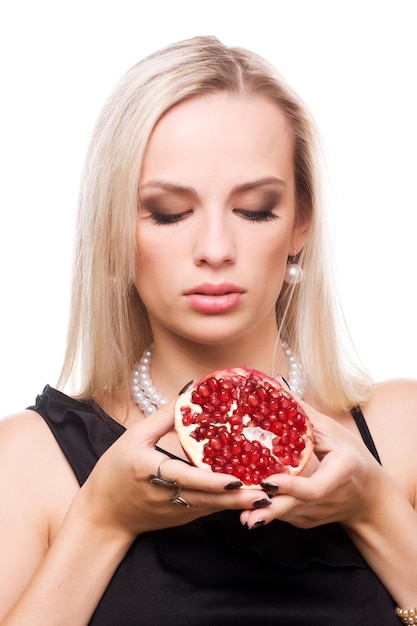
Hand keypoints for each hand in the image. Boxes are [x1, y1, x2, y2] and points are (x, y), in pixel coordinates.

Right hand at [73, 400, 266, 539]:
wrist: (103, 515)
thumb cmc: (115, 471)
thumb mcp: (133, 437)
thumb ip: (164, 417)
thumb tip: (190, 393)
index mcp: (151, 472)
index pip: (186, 478)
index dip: (212, 481)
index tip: (236, 480)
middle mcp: (167, 495)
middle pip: (208, 499)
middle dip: (239, 498)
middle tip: (268, 491)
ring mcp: (176, 511)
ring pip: (213, 508)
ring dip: (239, 504)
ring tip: (268, 495)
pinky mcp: (182, 518)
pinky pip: (208, 509)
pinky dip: (228, 503)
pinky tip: (249, 495)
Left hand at [240, 403, 386, 529]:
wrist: (369, 497)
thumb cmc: (351, 458)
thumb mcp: (333, 432)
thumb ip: (304, 415)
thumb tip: (275, 388)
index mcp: (340, 473)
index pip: (315, 487)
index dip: (291, 486)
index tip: (268, 481)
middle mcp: (327, 500)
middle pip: (294, 507)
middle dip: (268, 509)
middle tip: (244, 507)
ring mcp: (315, 514)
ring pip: (284, 515)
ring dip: (261, 512)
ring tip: (238, 511)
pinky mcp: (304, 521)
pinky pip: (282, 514)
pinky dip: (265, 508)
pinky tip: (245, 504)